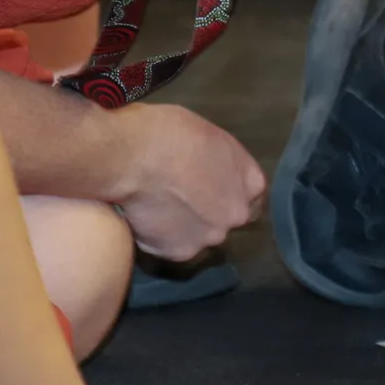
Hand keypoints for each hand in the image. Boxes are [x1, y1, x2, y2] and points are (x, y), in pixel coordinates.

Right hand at [110, 103, 267, 260]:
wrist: (133, 156)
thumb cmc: (170, 132)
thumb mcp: (210, 138)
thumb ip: (219, 164)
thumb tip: (208, 172)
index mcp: (250, 182)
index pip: (250, 197)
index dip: (227, 192)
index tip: (208, 188)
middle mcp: (236, 215)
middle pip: (223, 219)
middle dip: (205, 212)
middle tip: (177, 198)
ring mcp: (208, 237)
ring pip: (196, 236)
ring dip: (181, 228)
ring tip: (155, 207)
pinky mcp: (178, 252)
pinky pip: (168, 246)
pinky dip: (156, 237)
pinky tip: (142, 217)